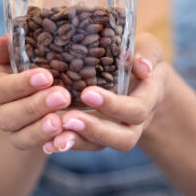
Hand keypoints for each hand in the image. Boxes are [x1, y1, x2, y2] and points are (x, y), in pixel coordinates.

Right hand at [0, 35, 71, 152]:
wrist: (43, 88)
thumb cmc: (32, 60)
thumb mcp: (20, 50)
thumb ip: (4, 46)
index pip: (0, 86)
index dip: (21, 84)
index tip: (46, 77)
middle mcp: (0, 107)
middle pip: (8, 114)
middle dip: (35, 106)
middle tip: (62, 96)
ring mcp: (13, 127)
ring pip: (19, 135)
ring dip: (40, 128)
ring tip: (61, 121)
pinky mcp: (26, 141)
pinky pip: (33, 147)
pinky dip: (48, 143)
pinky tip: (65, 136)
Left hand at [45, 33, 168, 152]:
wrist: (141, 79)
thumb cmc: (140, 57)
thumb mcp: (148, 48)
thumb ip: (147, 52)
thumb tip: (141, 65)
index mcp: (149, 98)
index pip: (136, 110)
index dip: (114, 106)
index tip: (87, 93)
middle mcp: (135, 122)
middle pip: (123, 138)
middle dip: (95, 130)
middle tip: (67, 119)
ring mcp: (117, 130)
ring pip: (101, 146)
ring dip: (78, 142)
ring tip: (55, 136)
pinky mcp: (98, 134)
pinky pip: (86, 145)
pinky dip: (68, 143)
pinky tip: (47, 143)